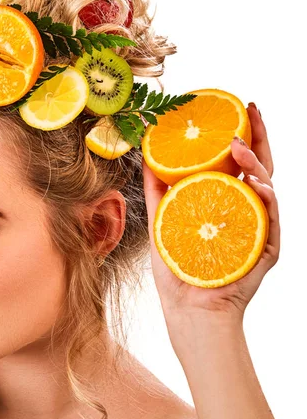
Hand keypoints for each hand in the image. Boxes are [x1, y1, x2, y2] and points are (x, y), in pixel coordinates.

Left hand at [142, 102, 279, 323]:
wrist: (187, 309)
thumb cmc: (177, 269)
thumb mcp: (162, 222)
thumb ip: (157, 192)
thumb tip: (146, 158)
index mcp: (224, 203)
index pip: (236, 164)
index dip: (240, 135)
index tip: (235, 109)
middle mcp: (245, 212)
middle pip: (259, 167)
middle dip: (259, 136)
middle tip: (252, 110)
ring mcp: (258, 229)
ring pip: (267, 187)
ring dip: (257, 163)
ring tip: (239, 147)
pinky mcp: (266, 250)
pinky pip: (272, 219)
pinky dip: (266, 199)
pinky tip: (256, 184)